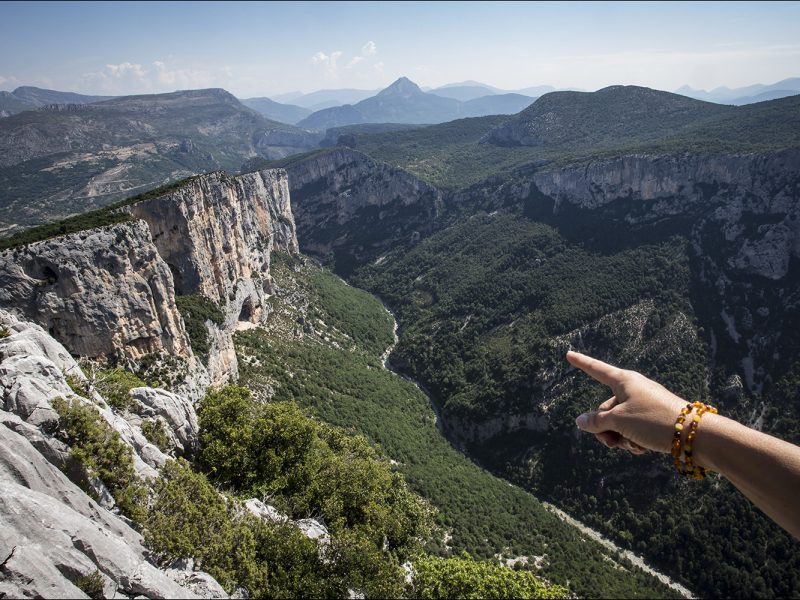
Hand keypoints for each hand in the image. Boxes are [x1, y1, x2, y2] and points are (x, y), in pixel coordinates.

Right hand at [567, 351, 688, 453]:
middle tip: (613, 442)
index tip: (568, 354)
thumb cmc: (653, 420)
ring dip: (620, 438)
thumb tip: (580, 421)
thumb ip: (596, 421)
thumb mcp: (619, 421)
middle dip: (605, 429)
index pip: (596, 370)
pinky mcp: (653, 418)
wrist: (693, 434)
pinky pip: (633, 429)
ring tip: (633, 446)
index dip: (581, 363)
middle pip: (605, 409)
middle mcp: (632, 389)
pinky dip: (633, 440)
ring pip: (618, 423)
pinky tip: (643, 448)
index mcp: (623, 381)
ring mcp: (643, 404)